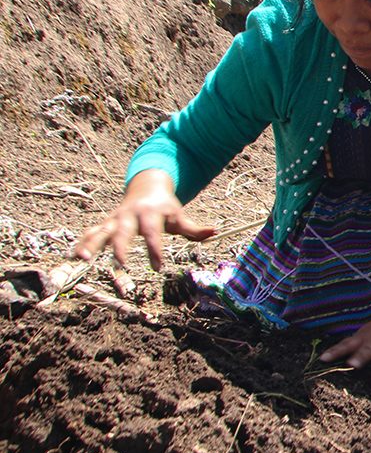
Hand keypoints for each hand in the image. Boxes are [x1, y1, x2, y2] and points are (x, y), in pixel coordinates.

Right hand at [73, 169, 214, 269]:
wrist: (147, 185)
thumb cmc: (165, 207)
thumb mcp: (179, 215)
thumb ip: (194, 228)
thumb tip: (214, 232)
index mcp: (150, 214)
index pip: (152, 234)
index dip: (155, 249)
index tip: (158, 267)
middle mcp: (129, 216)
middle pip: (123, 232)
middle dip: (121, 247)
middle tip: (121, 263)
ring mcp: (115, 219)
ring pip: (100, 230)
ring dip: (90, 244)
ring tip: (81, 259)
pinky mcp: (106, 223)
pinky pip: (91, 232)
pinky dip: (82, 243)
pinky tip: (74, 257)